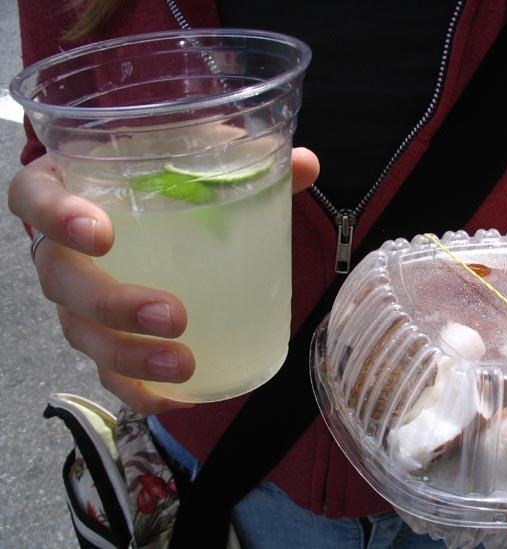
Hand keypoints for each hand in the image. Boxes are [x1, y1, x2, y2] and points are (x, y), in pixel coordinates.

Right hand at [8, 148, 319, 414]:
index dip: (54, 216)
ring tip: (184, 364)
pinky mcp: (100, 336)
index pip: (33, 198)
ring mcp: (76, 298)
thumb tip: (306, 163)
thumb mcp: (192, 157)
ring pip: (81, 334)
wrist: (146, 210)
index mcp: (69, 187)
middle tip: (172, 315)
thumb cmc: (160, 179)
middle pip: (59, 281)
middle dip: (112, 304)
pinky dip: (139, 388)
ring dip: (129, 356)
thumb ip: (241, 158)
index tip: (101, 233)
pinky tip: (179, 397)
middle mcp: (61, 248)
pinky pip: (106, 370)